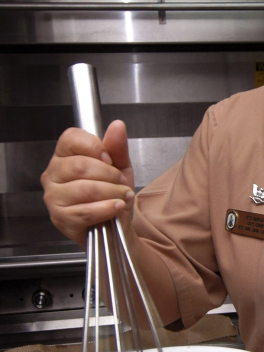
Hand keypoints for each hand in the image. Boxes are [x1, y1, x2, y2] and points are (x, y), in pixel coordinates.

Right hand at [41, 120, 134, 247]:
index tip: (110, 159)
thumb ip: (117, 147)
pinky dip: (106, 209)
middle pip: (80, 165)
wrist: (115, 225)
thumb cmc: (112, 194)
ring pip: (85, 189)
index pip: (71, 138)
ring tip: (121, 197)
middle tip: (121, 183)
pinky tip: (115, 207)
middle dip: (110, 175)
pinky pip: (85, 211)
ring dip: (112, 193)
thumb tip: (117, 126)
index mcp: (64, 155)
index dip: (95, 147)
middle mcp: (53, 174)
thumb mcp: (120, 167)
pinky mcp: (60, 218)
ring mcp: (53, 197)